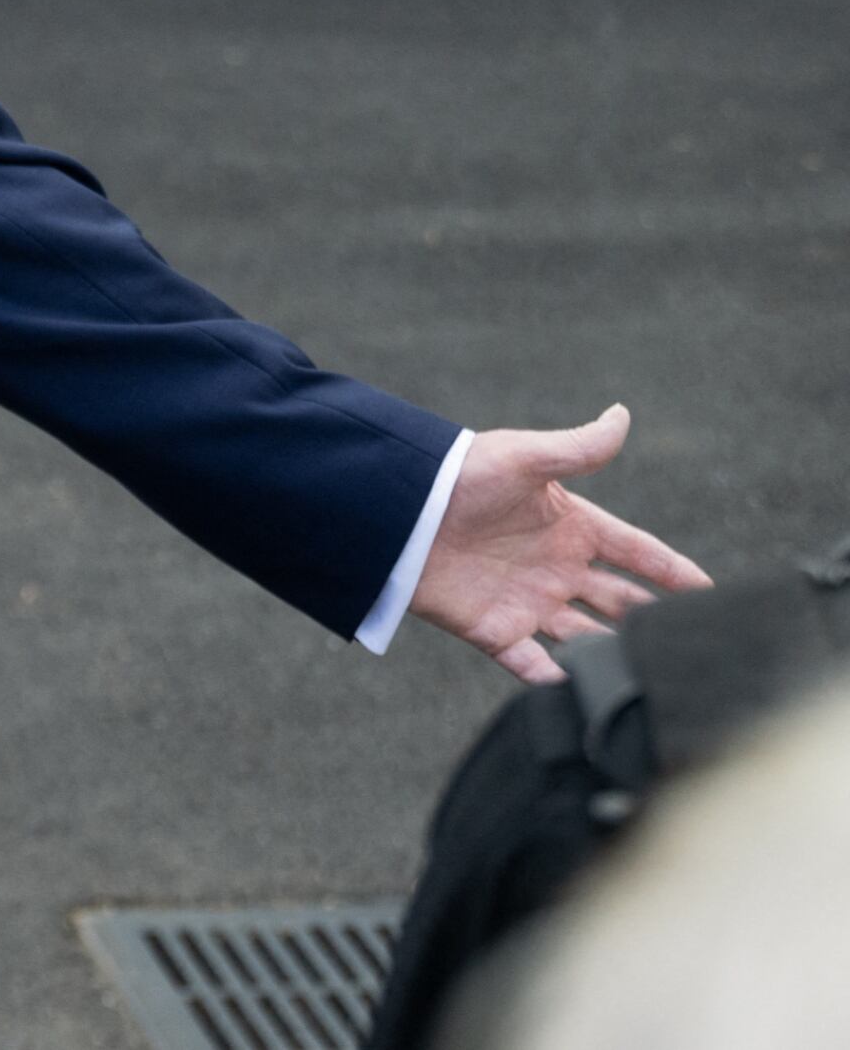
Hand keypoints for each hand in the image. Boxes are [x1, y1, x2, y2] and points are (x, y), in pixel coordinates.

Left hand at [409, 404, 713, 683]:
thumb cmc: (457, 473)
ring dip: (615, 653)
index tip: (714, 592)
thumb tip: (622, 414)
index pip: (637, 552)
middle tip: (697, 645)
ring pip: (588, 637)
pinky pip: (531, 663)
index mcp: (571, 526)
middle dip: (656, 620)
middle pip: (622, 601)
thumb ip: (577, 448)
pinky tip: (580, 694)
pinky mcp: (493, 628)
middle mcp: (556, 567)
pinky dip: (554, 680)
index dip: (673, 570)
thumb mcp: (523, 457)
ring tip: (653, 676)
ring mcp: (527, 600)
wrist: (393, 506)